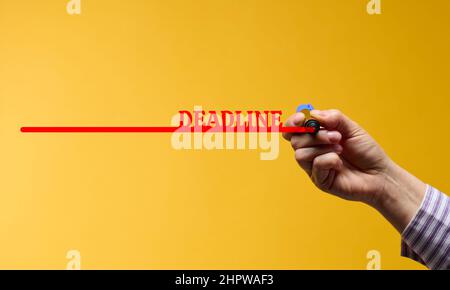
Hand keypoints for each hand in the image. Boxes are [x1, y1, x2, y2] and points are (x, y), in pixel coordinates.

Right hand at [283, 109, 425, 231]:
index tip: (302, 118)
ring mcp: (314, 166)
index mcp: (316, 136)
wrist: (380, 174)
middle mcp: (312, 151)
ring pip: (300, 154)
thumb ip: (334, 118)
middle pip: (294, 140)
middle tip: (337, 136)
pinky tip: (340, 163)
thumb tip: (313, 114)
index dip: (292, 123)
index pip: (293, 129)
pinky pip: (314, 165)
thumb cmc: (366, 151)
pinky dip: (328, 160)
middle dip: (315, 135)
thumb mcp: (352, 128)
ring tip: (340, 149)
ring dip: (322, 148)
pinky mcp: (319, 180)